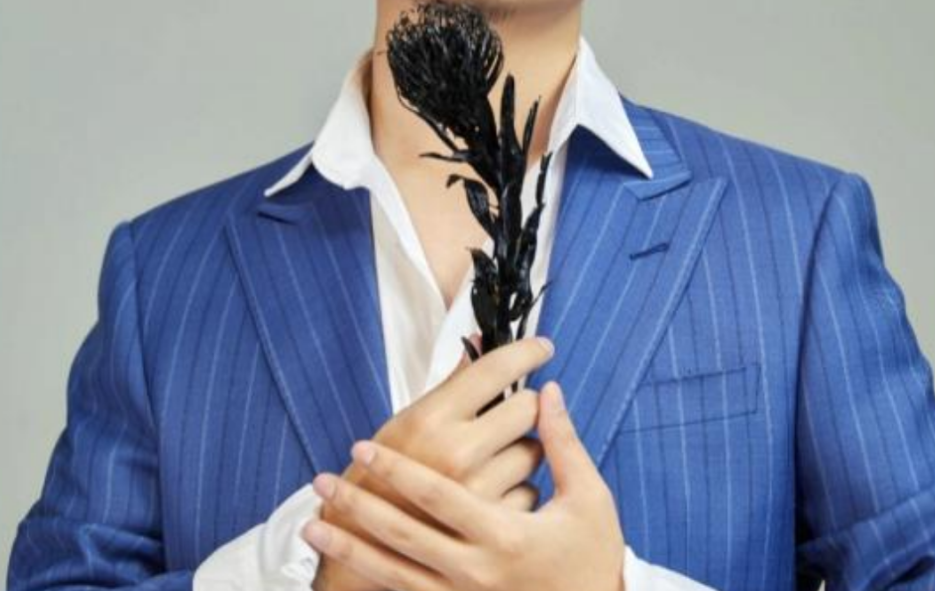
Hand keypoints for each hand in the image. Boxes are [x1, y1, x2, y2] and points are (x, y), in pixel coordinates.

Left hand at [307, 379, 625, 590]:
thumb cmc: (595, 557)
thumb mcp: (589, 498)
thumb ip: (563, 442)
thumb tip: (548, 390)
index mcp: (506, 536)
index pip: (438, 496)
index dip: (397, 470)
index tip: (362, 445)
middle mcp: (478, 571)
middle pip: (404, 535)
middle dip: (360, 506)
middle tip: (323, 479)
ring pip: (396, 572)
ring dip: (352, 548)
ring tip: (313, 525)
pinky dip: (374, 578)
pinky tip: (347, 562)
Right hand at [313, 334, 554, 590]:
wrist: (365, 543)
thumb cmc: (388, 472)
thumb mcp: (411, 420)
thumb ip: (453, 383)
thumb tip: (481, 339)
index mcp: (433, 418)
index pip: (495, 368)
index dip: (527, 351)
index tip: (542, 347)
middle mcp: (457, 452)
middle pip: (527, 407)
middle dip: (524, 408)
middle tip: (510, 414)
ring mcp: (477, 492)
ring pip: (534, 450)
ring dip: (522, 449)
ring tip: (494, 457)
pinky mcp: (492, 527)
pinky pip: (530, 491)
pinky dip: (519, 489)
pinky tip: (494, 491)